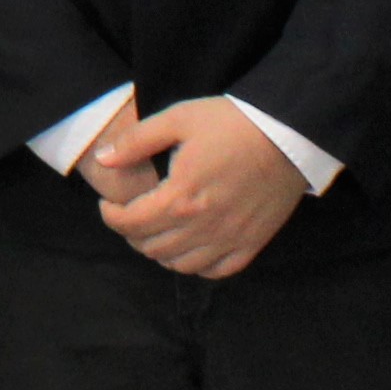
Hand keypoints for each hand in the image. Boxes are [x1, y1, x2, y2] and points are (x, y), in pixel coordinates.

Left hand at [83, 99, 306, 280]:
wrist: (288, 134)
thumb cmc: (231, 123)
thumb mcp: (178, 119)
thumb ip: (136, 142)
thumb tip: (102, 159)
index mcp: (180, 197)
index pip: (131, 223)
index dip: (111, 217)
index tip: (107, 206)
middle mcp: (203, 226)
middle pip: (152, 248)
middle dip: (132, 234)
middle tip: (130, 216)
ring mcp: (230, 238)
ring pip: (181, 265)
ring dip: (161, 252)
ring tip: (157, 231)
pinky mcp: (252, 242)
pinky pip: (218, 270)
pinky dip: (198, 265)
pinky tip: (192, 247)